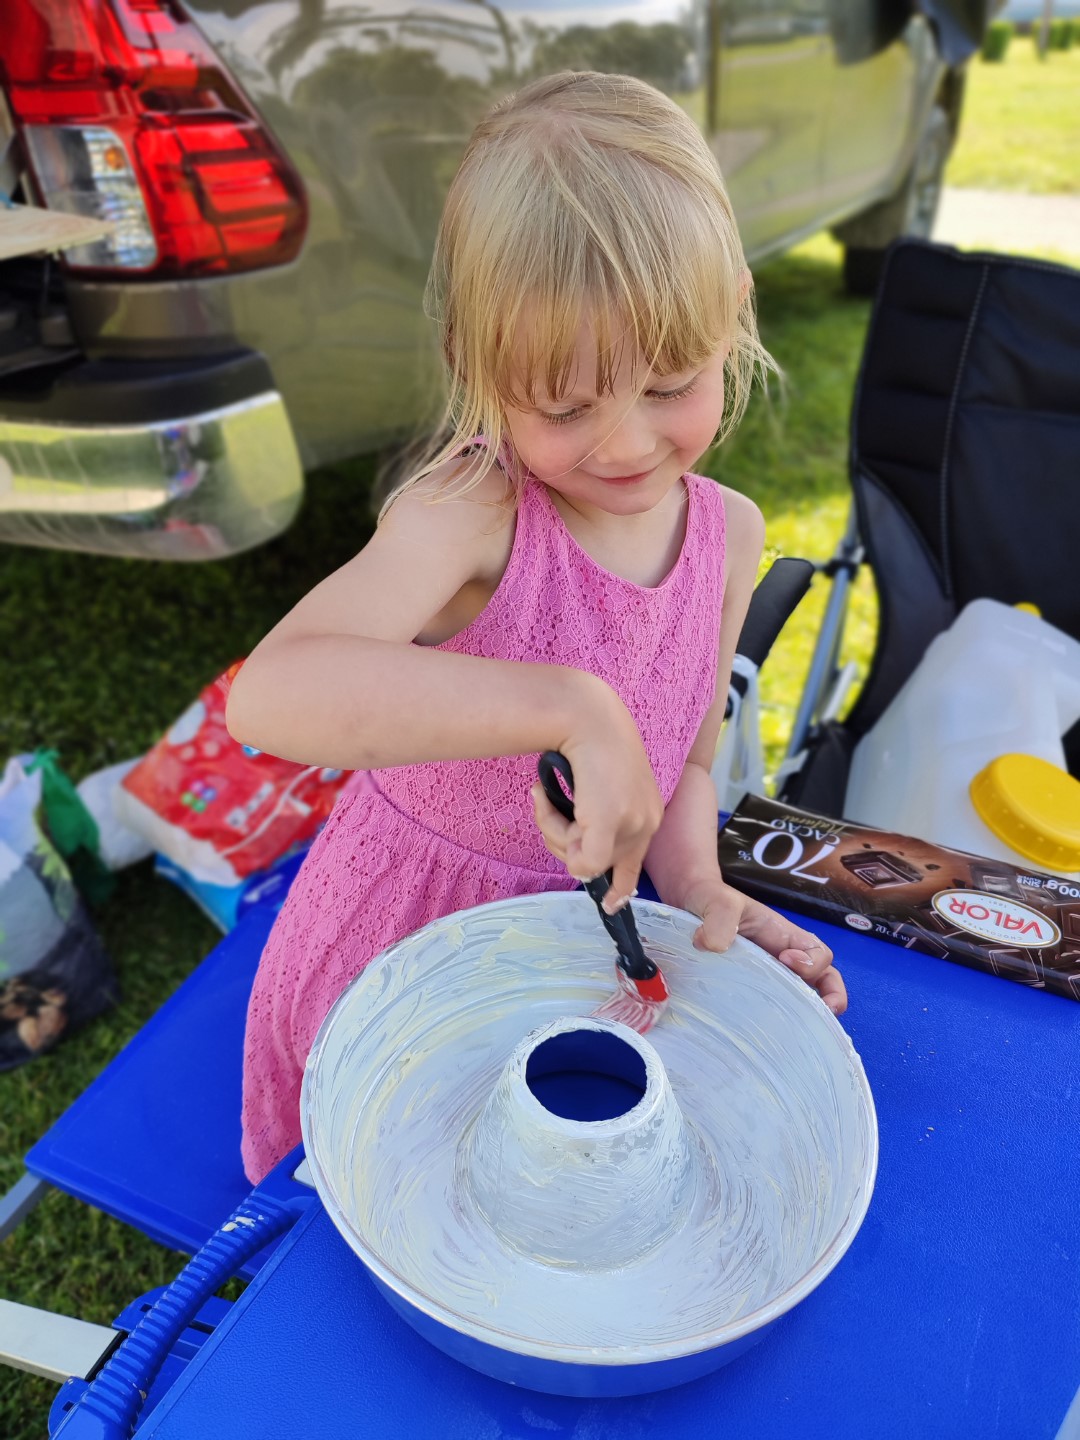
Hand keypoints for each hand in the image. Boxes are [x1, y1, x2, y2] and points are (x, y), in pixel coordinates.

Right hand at [531, 686, 663, 909]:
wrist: (583, 715)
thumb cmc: (585, 740)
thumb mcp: (598, 784)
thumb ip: (594, 818)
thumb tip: (577, 859)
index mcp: (649, 812)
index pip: (636, 862)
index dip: (621, 888)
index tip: (611, 904)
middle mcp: (647, 822)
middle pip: (600, 866)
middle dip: (563, 842)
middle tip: (545, 805)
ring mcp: (630, 825)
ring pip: (583, 863)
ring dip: (553, 831)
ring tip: (545, 794)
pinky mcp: (608, 825)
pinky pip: (580, 862)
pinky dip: (554, 833)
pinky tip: (543, 798)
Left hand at [684, 876, 847, 1015]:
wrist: (686, 905)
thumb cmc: (708, 899)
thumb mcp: (716, 900)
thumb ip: (719, 918)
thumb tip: (713, 946)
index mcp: (782, 935)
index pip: (818, 952)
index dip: (813, 961)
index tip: (785, 960)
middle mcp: (781, 957)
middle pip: (822, 981)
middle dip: (827, 998)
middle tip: (810, 1010)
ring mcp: (767, 975)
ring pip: (800, 998)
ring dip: (805, 1014)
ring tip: (793, 1029)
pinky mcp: (747, 990)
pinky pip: (771, 1008)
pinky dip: (776, 1022)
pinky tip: (760, 1032)